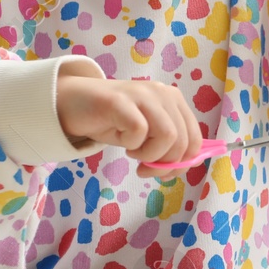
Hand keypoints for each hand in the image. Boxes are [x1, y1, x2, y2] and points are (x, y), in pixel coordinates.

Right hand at [56, 72, 201, 178]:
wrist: (72, 103)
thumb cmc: (112, 122)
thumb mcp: (146, 135)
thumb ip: (167, 145)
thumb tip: (181, 167)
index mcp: (173, 101)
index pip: (195, 139)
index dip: (182, 164)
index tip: (163, 174)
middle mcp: (162, 93)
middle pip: (183, 141)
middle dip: (165, 166)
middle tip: (144, 170)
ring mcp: (142, 94)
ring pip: (168, 136)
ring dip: (149, 155)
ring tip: (133, 153)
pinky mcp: (121, 100)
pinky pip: (139, 131)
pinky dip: (132, 145)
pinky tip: (122, 141)